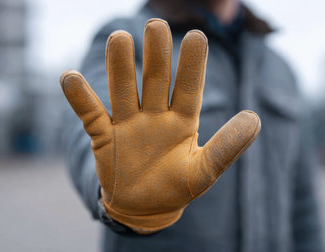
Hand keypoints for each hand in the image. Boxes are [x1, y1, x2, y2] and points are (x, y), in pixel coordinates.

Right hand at [60, 18, 259, 233]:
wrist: (146, 206)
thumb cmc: (177, 186)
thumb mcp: (205, 170)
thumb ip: (228, 146)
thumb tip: (255, 117)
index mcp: (183, 121)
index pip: (189, 88)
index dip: (192, 65)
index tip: (197, 36)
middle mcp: (155, 115)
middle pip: (155, 80)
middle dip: (157, 55)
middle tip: (156, 26)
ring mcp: (128, 123)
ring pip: (124, 90)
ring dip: (119, 67)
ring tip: (119, 39)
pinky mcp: (104, 136)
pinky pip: (90, 114)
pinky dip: (80, 98)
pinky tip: (69, 77)